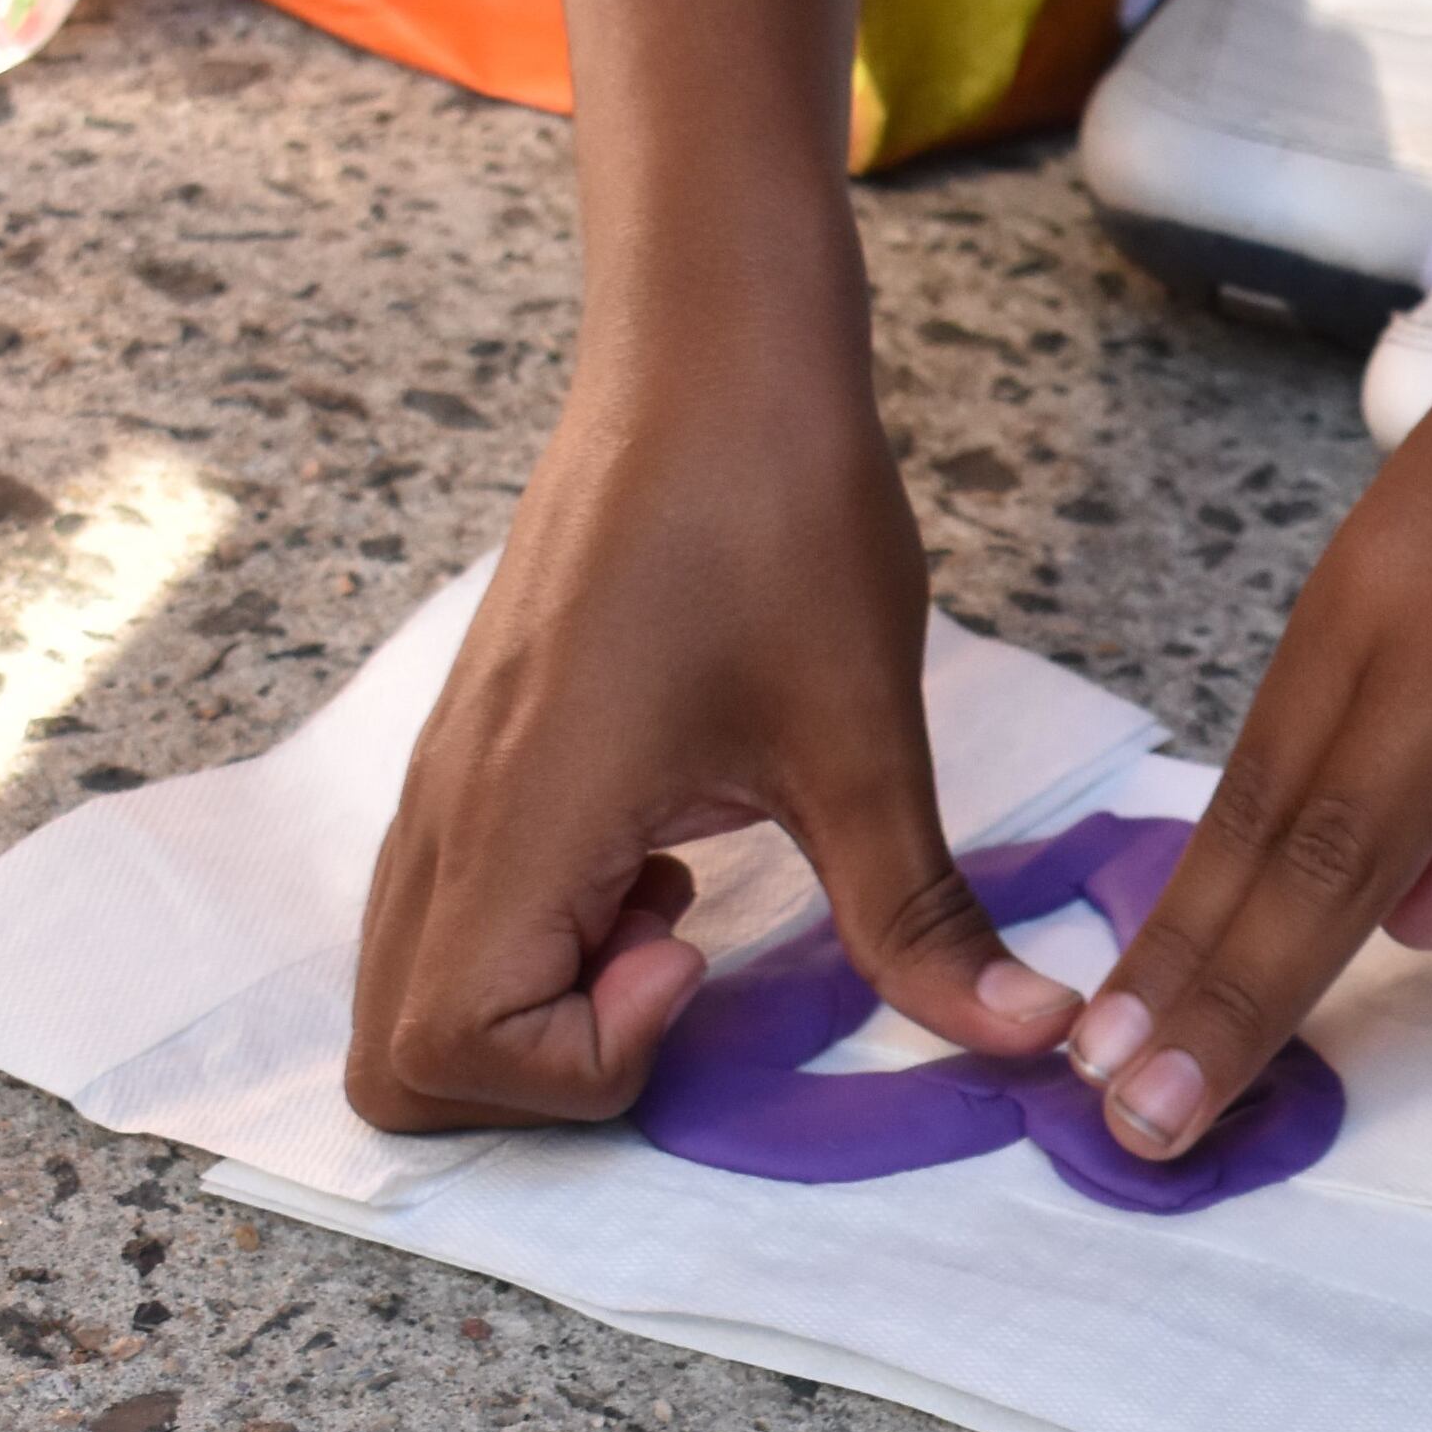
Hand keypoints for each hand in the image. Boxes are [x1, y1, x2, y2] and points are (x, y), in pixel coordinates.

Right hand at [346, 349, 1078, 1131]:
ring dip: (552, 1002)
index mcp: (517, 816)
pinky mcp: (483, 753)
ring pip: (423, 983)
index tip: (698, 955)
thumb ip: (921, 918)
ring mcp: (450, 781)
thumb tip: (1032, 1038)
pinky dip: (553, 939)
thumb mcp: (868, 742)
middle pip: (400, 1053)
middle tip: (688, 967)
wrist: (714, 359)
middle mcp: (448, 810)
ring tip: (688, 916)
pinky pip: (463, 910)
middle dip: (545, 1071)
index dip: (578, 1061)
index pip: (440, 1050)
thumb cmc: (779, 520)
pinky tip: (671, 867)